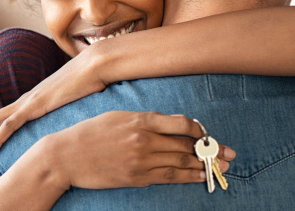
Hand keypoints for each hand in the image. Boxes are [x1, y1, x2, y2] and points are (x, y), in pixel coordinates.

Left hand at [0, 49, 107, 165]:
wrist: (95, 66)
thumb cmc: (90, 84)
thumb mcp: (75, 104)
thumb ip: (69, 114)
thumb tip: (76, 130)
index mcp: (31, 101)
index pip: (2, 119)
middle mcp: (24, 101)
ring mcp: (27, 102)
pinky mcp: (34, 105)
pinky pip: (8, 124)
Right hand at [33, 111, 235, 189]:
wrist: (65, 156)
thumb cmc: (87, 133)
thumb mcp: (115, 117)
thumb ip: (142, 120)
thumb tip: (167, 125)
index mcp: (139, 120)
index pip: (181, 123)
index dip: (199, 129)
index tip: (206, 133)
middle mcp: (144, 139)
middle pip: (187, 145)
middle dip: (211, 150)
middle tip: (229, 153)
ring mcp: (141, 160)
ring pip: (182, 162)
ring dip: (205, 165)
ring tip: (221, 166)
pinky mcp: (136, 177)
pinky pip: (168, 177)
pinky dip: (187, 177)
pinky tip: (200, 177)